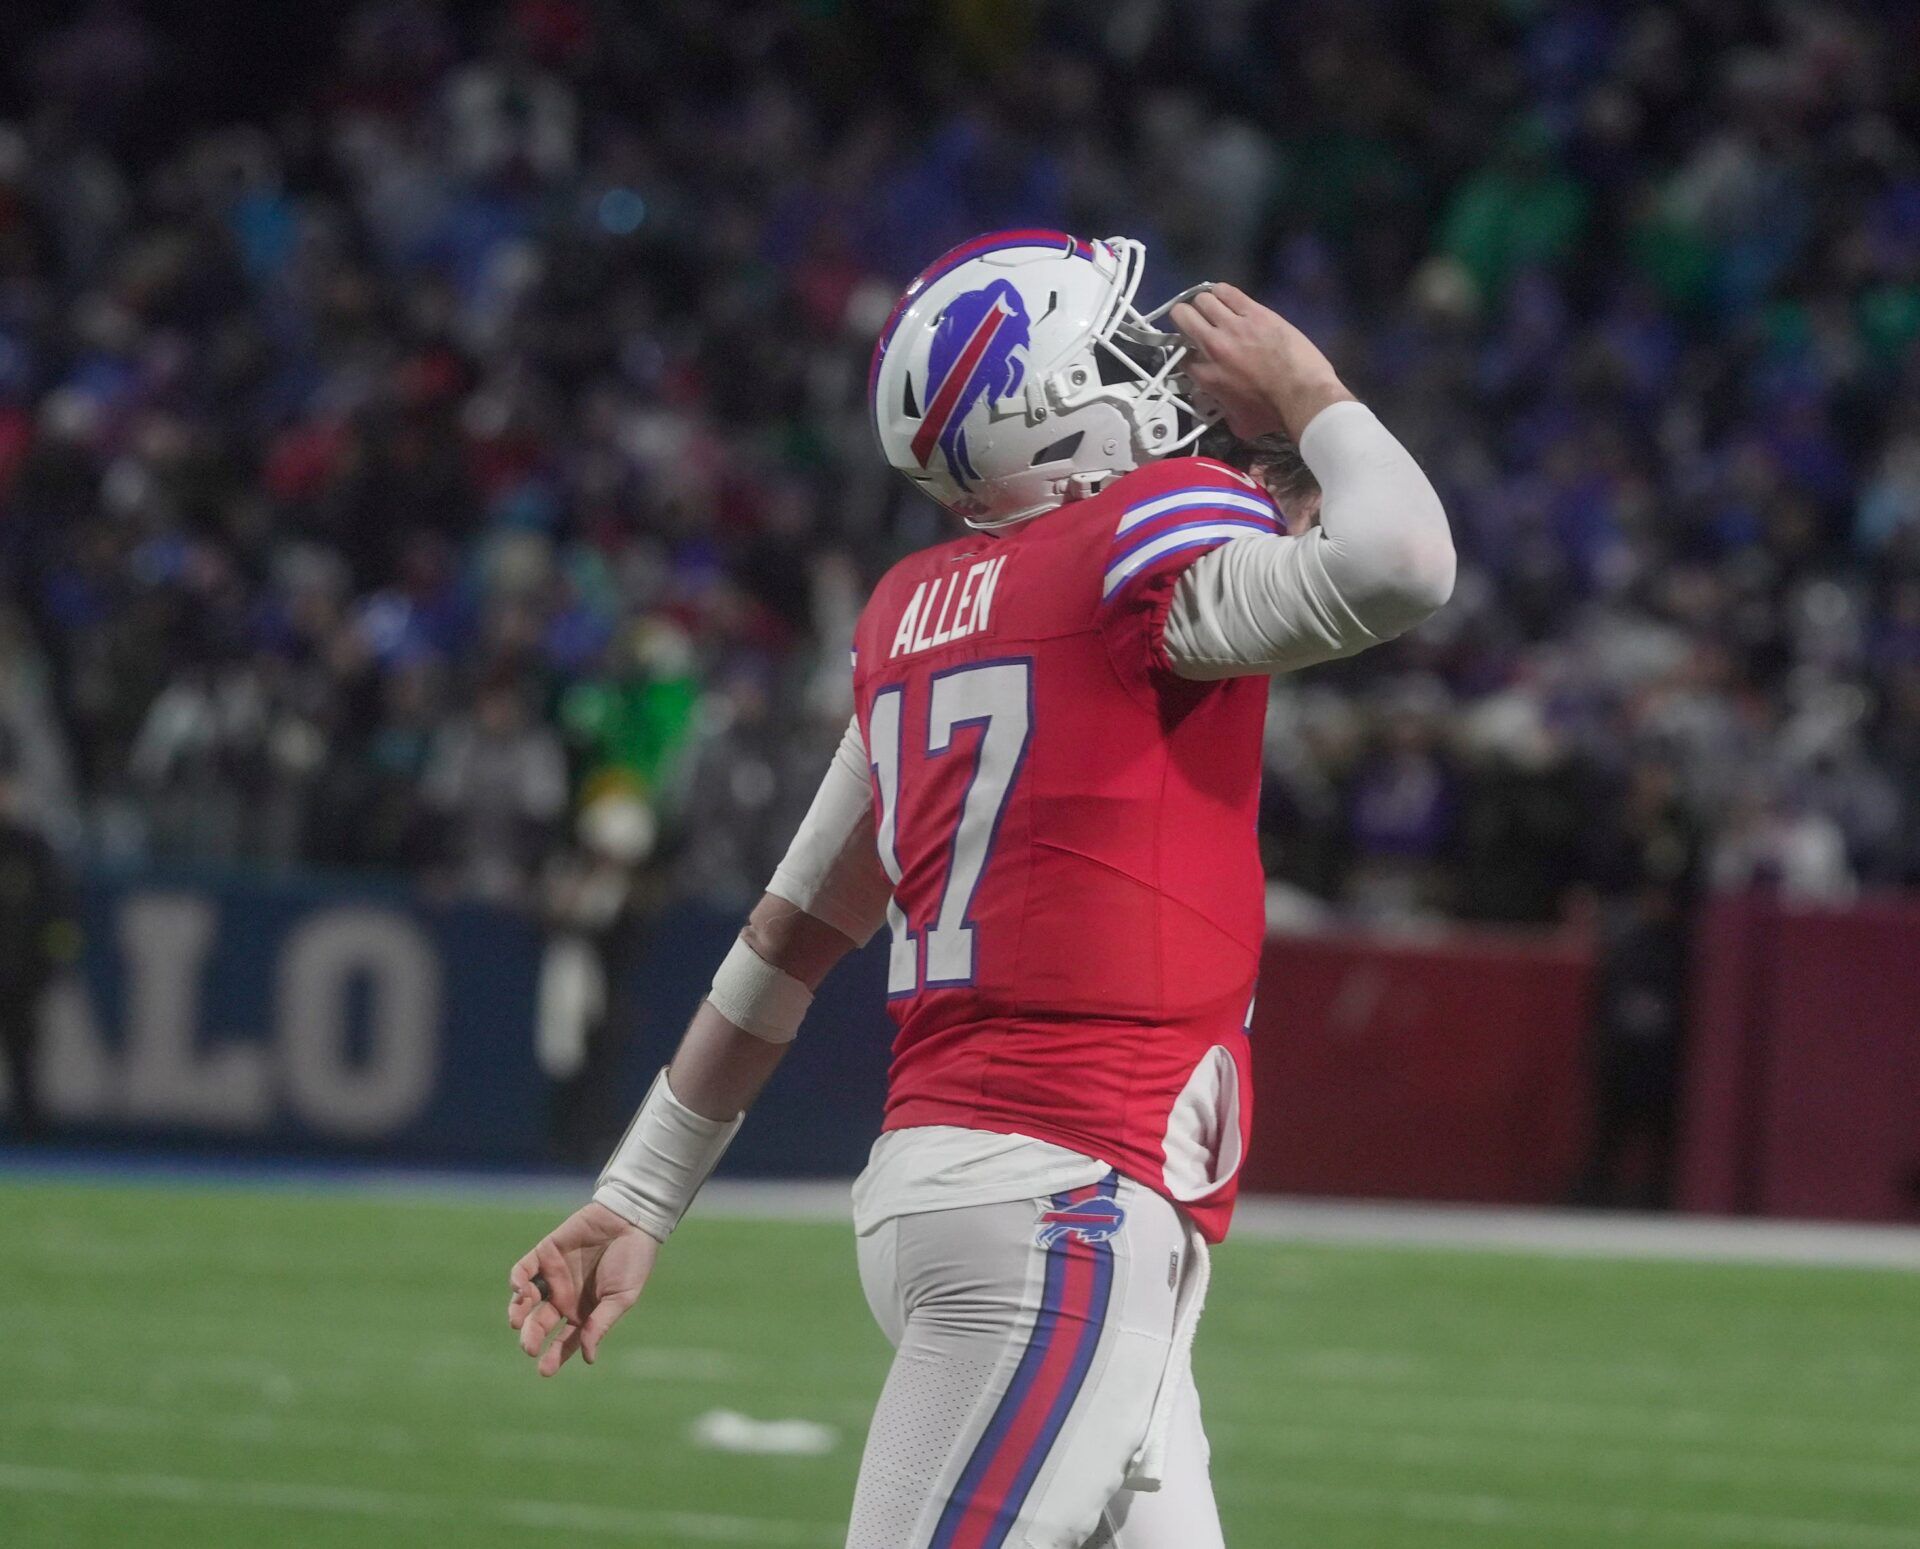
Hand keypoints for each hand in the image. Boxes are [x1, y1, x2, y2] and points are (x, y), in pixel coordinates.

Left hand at [507, 1202, 660, 1375]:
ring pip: (526, 1300)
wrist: (631, 1221)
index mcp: (584, 1312)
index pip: (563, 1340)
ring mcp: (553, 1275)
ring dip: (518, 1312)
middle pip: (540, 1323)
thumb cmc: (633, 1261)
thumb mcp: (621, 1298)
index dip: (554, 1355)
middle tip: (529, 1348)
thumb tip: (587, 1357)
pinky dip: (517, 1280)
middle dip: (531, 1338)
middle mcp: (565, 1296)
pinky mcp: (545, 1253)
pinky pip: (523, 1269)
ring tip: (517, 1322)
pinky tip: (520, 1290)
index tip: (544, 1370)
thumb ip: (600, 1324)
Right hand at [1169, 283, 1354, 443]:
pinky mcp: (1255, 312)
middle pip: (1182, 316)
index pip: (1181, 356)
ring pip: (1202, 299)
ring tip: (1213, 309)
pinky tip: (1226, 298)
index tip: (1193, 353)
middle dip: (1184, 318)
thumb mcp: (1238, 423)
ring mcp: (1233, 325)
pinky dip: (1222, 292)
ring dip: (1204, 303)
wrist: (1303, 395)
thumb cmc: (1272, 414)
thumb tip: (1223, 407)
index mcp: (1206, 376)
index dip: (1186, 353)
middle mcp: (1212, 345)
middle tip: (1194, 322)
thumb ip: (1223, 412)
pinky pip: (1228, 291)